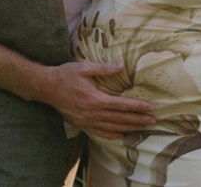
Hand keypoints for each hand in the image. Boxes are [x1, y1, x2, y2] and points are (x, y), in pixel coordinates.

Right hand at [41, 61, 156, 138]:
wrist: (46, 87)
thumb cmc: (66, 75)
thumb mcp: (84, 67)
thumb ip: (104, 68)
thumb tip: (121, 65)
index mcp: (95, 99)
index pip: (122, 105)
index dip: (138, 107)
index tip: (151, 107)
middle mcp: (92, 113)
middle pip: (120, 119)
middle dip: (138, 120)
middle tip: (153, 121)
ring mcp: (87, 121)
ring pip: (112, 128)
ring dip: (129, 128)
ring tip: (143, 128)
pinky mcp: (82, 124)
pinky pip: (99, 132)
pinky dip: (112, 135)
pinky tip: (121, 135)